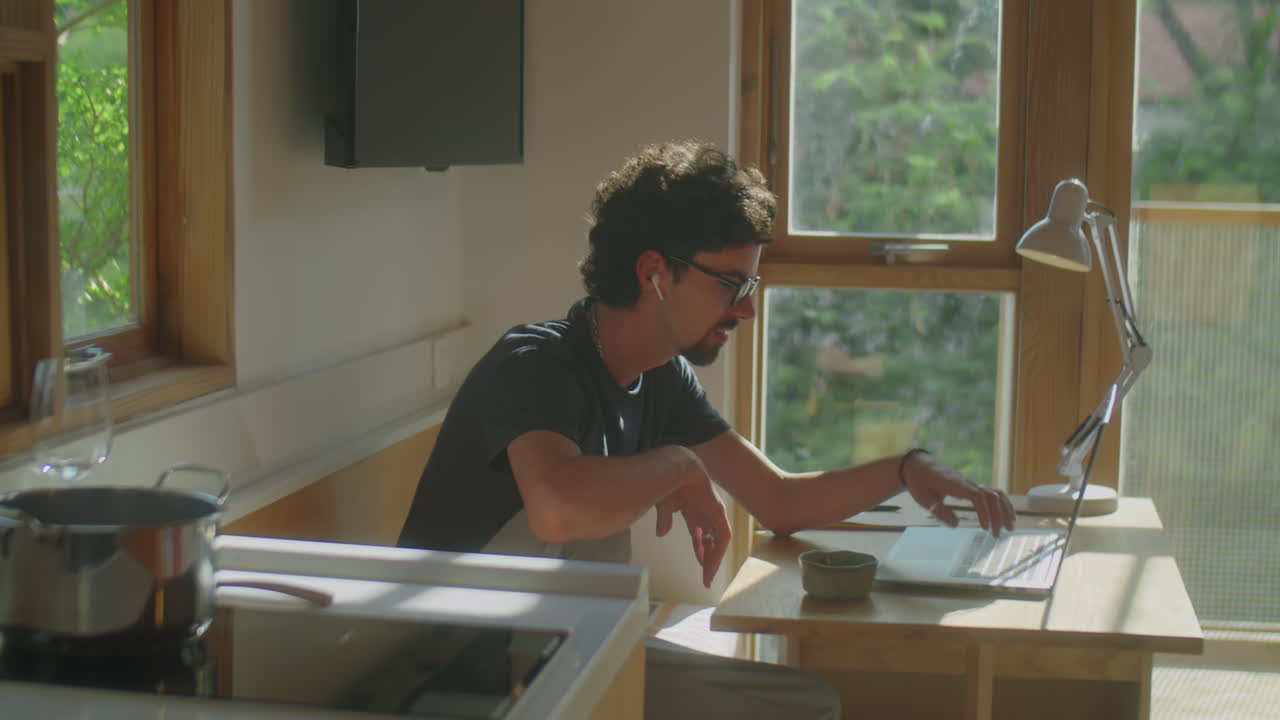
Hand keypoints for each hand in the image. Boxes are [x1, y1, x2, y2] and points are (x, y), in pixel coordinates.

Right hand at [655, 452, 730, 587]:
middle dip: (708, 560)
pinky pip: (723, 537)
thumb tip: (662, 534)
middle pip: (710, 542)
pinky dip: (718, 552)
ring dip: (714, 560)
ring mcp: (713, 514)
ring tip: (708, 576)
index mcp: (692, 513)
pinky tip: (711, 564)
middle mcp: (705, 516)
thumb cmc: (668, 481)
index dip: (699, 552)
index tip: (699, 568)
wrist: (675, 466)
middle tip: (705, 578)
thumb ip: (664, 520)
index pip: (699, 537)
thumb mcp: (664, 507)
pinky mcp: (718, 513)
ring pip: (718, 542)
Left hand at [901, 451, 1016, 535]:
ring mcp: (972, 484)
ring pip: (996, 494)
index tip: (984, 528)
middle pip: (991, 496)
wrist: (919, 466)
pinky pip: (993, 493)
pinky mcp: (973, 487)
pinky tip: (1006, 517)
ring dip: (1004, 510)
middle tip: (996, 535)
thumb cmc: (920, 482)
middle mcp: (968, 483)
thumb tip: (957, 525)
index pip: (977, 496)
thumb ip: (940, 512)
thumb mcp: (924, 499)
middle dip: (998, 515)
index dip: (984, 512)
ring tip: (1009, 528)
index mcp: (955, 484)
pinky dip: (1002, 504)